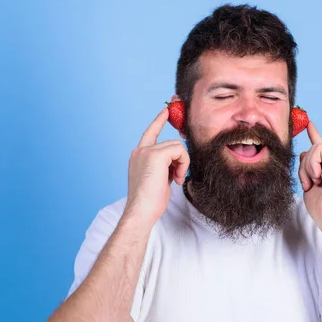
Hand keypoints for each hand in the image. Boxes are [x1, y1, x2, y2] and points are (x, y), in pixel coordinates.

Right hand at [124, 108, 189, 225]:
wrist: (141, 210)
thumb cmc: (150, 201)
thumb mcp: (158, 178)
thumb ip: (164, 166)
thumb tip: (176, 161)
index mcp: (138, 156)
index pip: (150, 133)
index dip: (158, 121)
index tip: (165, 111)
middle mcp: (140, 150)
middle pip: (171, 144)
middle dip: (180, 160)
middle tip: (177, 178)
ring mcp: (146, 151)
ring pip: (177, 146)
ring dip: (182, 163)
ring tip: (176, 180)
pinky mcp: (155, 154)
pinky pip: (179, 150)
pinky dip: (183, 164)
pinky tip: (176, 179)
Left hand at [298, 121, 321, 234]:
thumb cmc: (320, 208)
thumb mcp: (308, 184)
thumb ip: (306, 168)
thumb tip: (304, 152)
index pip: (319, 148)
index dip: (314, 134)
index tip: (308, 123)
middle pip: (310, 151)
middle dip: (303, 167)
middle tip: (308, 184)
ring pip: (314, 149)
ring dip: (307, 167)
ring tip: (314, 183)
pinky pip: (319, 150)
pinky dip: (313, 164)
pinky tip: (318, 178)